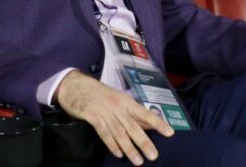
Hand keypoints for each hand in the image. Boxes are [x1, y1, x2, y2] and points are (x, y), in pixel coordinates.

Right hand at [55, 70, 173, 164]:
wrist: (75, 86)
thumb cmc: (100, 94)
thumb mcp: (118, 100)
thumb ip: (132, 114)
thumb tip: (149, 126)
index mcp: (126, 101)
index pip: (145, 113)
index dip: (158, 123)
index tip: (170, 133)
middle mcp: (118, 106)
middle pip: (133, 126)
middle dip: (144, 142)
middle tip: (153, 156)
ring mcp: (105, 111)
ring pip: (119, 132)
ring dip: (129, 148)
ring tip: (138, 161)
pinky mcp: (92, 116)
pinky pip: (104, 132)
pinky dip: (112, 144)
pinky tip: (118, 154)